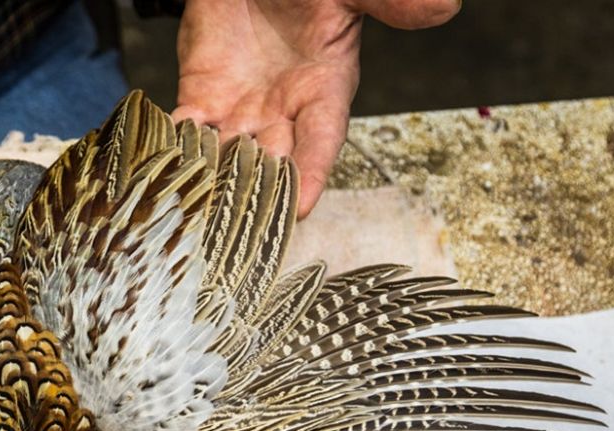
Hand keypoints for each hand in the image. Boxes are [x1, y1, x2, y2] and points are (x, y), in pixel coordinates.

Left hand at [173, 0, 459, 216]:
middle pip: (271, 163)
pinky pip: (186, 135)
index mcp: (324, 90)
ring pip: (227, 158)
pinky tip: (169, 174)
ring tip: (200, 212)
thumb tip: (444, 7)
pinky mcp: (200, 98)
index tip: (303, 206)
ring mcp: (239, 109)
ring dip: (215, 184)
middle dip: (257, 194)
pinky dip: (178, 155)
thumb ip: (387, 4)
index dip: (313, 174)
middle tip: (240, 227)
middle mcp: (281, 111)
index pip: (321, 142)